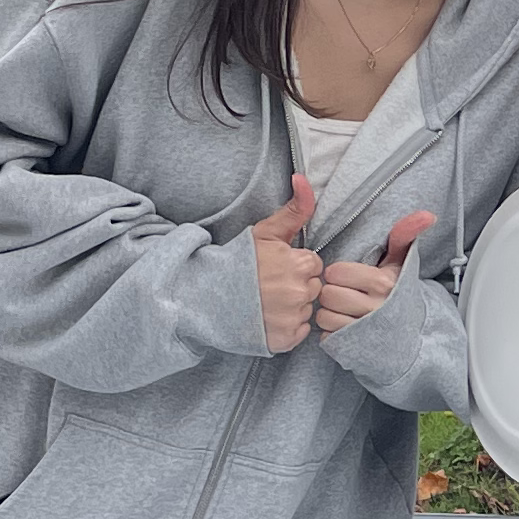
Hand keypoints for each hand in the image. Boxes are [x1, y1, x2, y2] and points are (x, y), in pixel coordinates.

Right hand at [251, 174, 323, 352]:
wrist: (205, 296)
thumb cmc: (238, 262)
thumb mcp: (266, 231)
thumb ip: (295, 208)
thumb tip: (303, 178)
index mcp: (298, 265)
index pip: (313, 265)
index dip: (295, 265)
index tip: (275, 267)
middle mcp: (298, 293)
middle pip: (312, 288)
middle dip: (295, 285)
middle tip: (268, 285)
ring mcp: (291, 318)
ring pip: (306, 310)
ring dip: (292, 307)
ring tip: (266, 301)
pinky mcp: (284, 340)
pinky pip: (299, 332)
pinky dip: (287, 327)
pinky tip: (268, 317)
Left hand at [318, 208, 434, 334]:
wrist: (411, 337)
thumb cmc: (398, 294)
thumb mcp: (400, 264)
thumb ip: (403, 236)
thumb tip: (426, 214)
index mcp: (383, 283)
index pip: (336, 272)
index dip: (337, 273)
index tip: (347, 277)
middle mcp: (375, 308)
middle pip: (327, 295)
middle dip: (331, 292)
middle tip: (344, 293)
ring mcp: (364, 331)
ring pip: (323, 316)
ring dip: (329, 313)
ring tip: (343, 309)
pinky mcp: (354, 348)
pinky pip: (325, 336)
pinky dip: (331, 332)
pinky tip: (344, 326)